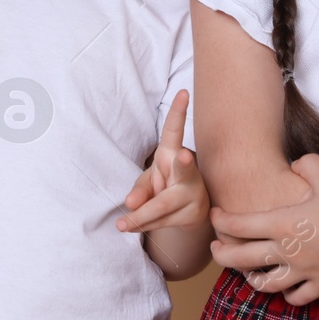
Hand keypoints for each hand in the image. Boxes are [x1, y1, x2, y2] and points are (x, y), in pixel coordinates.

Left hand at [118, 90, 209, 232]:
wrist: (186, 213)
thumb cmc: (164, 187)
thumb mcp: (147, 182)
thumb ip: (138, 190)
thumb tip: (131, 203)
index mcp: (172, 153)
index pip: (174, 130)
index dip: (178, 112)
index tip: (183, 93)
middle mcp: (188, 171)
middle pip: (183, 171)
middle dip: (184, 165)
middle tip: (184, 157)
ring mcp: (195, 192)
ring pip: (162, 206)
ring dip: (139, 218)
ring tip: (122, 225)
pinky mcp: (196, 213)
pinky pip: (164, 222)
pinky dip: (147, 226)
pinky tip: (139, 226)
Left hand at [208, 153, 318, 305]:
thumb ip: (305, 164)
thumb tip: (294, 165)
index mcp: (283, 223)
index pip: (239, 225)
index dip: (222, 221)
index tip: (216, 216)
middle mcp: (288, 251)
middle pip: (241, 260)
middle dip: (222, 254)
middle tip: (216, 249)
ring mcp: (304, 272)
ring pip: (265, 284)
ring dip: (251, 279)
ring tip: (247, 272)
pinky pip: (296, 297)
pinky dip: (287, 294)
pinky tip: (285, 286)